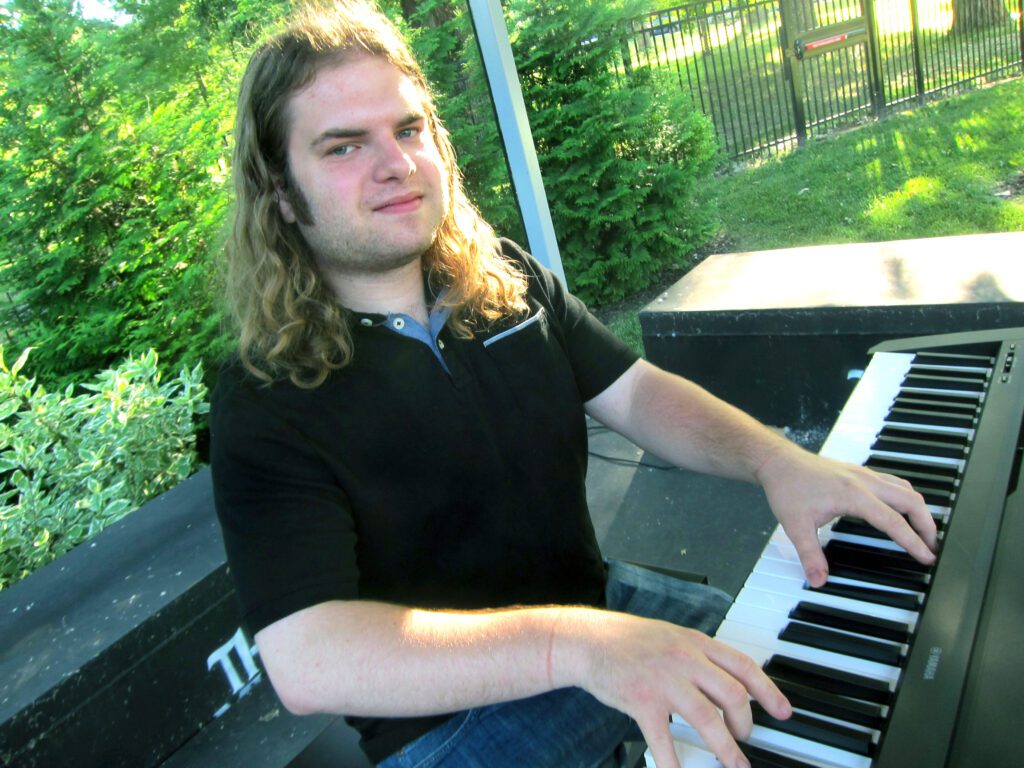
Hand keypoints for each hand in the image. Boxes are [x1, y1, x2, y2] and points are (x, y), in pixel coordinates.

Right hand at [560, 611, 791, 767]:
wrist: (590, 640)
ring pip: (708, 719)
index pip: (744, 666)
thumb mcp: (672, 637)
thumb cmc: (629, 640)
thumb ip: (699, 656)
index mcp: (695, 643)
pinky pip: (664, 740)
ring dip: (726, 748)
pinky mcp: (642, 702)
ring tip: (735, 765)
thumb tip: (728, 682)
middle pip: (732, 695)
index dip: (768, 691)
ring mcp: (664, 681)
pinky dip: (675, 764)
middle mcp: (685, 660)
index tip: (783, 712)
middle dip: (746, 725)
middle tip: (745, 740)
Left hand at [757, 446, 937, 586]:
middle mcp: (864, 481)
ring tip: (922, 532)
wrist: (778, 461)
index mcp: (854, 495)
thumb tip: (819, 579)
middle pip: (910, 501)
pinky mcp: (859, 471)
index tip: (927, 557)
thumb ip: (810, 554)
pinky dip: (905, 497)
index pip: (893, 521)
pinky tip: (901, 509)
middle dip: (926, 525)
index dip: (913, 541)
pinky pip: (893, 482)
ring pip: (905, 489)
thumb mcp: (795, 525)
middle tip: (931, 547)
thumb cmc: (787, 488)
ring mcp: (863, 474)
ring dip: (918, 509)